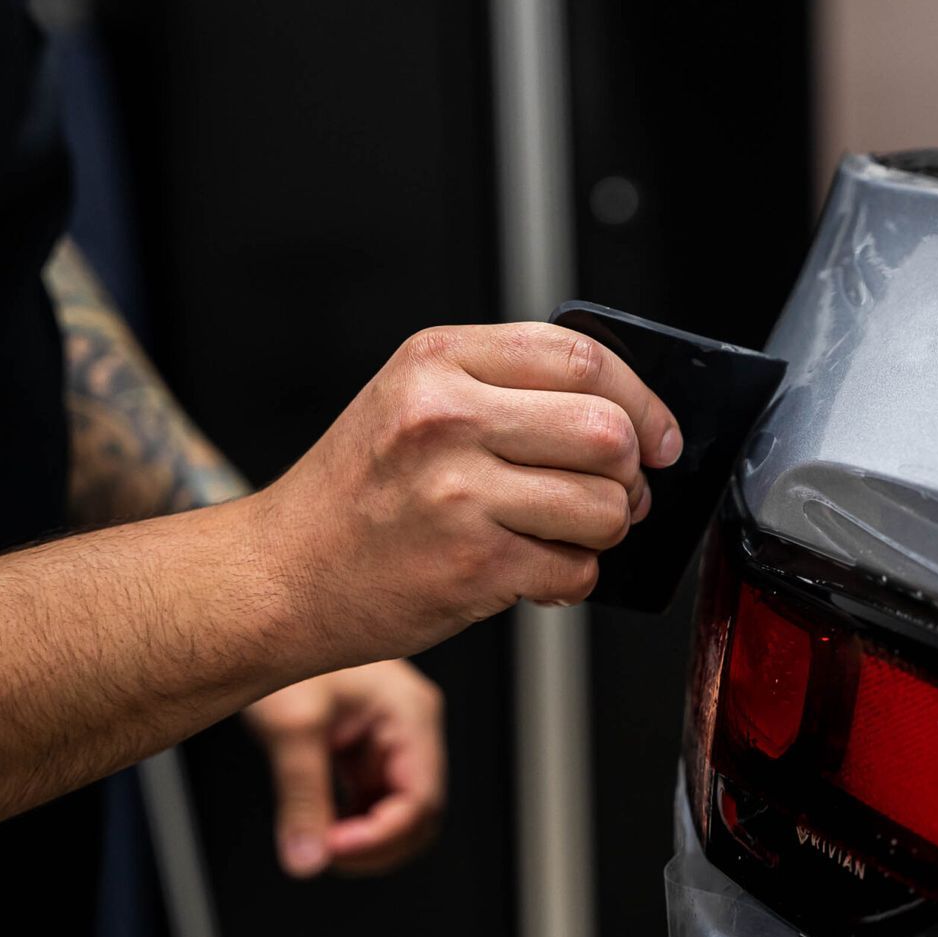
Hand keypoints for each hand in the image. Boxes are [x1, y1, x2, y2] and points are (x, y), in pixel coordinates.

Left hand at [244, 660, 445, 877]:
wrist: (264, 618)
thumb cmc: (284, 642)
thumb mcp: (292, 724)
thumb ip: (302, 794)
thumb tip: (308, 859)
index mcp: (411, 714)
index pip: (421, 798)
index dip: (382, 836)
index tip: (333, 849)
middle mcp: (410, 729)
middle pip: (418, 814)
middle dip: (376, 845)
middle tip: (323, 852)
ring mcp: (389, 740)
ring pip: (395, 813)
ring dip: (361, 838)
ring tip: (315, 839)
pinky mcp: (365, 749)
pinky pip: (370, 800)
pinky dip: (347, 822)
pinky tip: (317, 823)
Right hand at [248, 322, 681, 672]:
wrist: (279, 575)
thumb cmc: (357, 494)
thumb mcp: (413, 399)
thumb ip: (506, 387)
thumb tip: (625, 412)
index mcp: (439, 360)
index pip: (582, 357)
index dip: (642, 399)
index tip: (659, 434)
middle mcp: (447, 418)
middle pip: (608, 431)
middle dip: (631, 473)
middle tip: (614, 494)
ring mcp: (458, 493)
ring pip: (604, 506)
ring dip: (603, 530)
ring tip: (562, 533)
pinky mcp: (472, 564)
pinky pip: (576, 569)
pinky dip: (570, 579)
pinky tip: (530, 569)